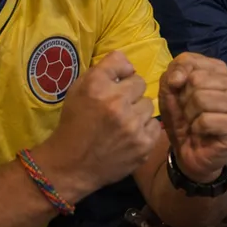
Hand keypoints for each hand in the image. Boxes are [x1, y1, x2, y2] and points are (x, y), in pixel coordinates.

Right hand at [34, 51, 160, 199]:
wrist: (71, 165)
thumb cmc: (74, 124)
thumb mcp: (78, 90)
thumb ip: (103, 71)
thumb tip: (130, 67)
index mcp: (96, 86)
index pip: (121, 62)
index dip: (119, 73)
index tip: (114, 84)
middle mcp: (116, 102)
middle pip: (140, 83)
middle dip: (130, 93)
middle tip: (118, 106)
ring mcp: (132, 125)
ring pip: (148, 105)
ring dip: (138, 112)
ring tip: (123, 123)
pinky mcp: (144, 145)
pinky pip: (155, 126)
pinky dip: (144, 130)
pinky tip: (130, 136)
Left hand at [158, 53, 226, 183]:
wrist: (189, 154)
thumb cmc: (182, 120)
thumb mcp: (169, 92)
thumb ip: (172, 75)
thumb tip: (179, 78)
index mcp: (219, 70)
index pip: (190, 59)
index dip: (175, 79)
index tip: (178, 94)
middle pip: (196, 79)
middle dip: (183, 100)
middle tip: (189, 114)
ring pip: (201, 98)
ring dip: (190, 115)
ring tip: (195, 123)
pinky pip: (206, 120)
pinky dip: (196, 128)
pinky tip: (202, 133)